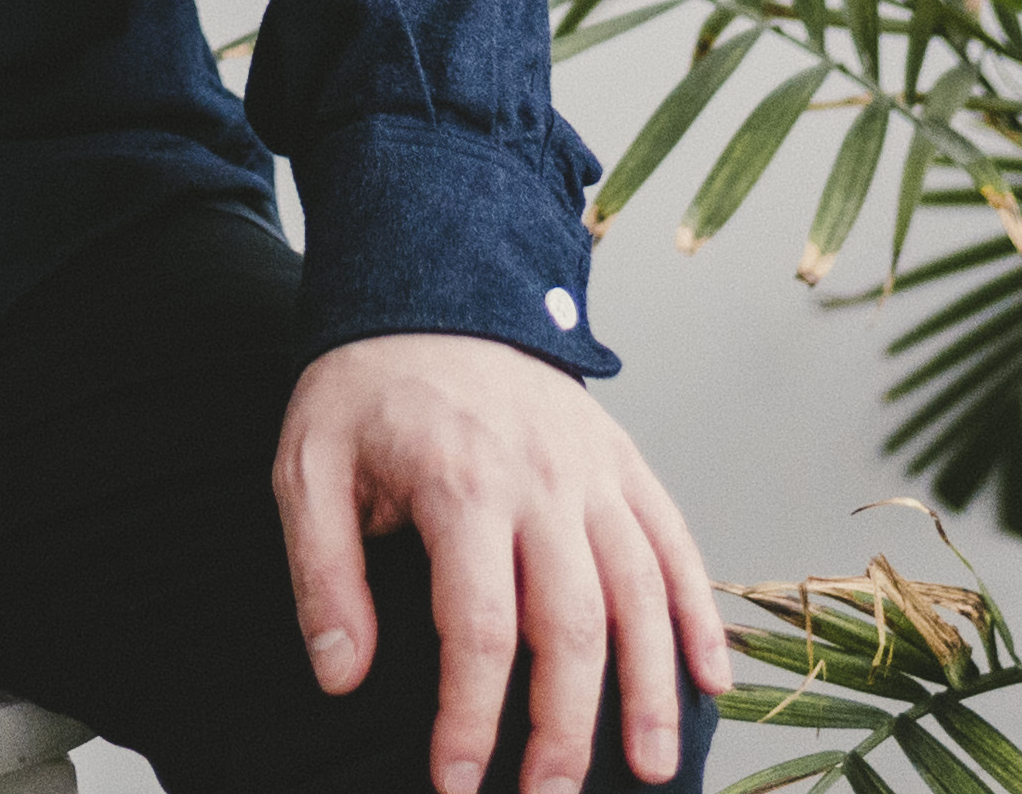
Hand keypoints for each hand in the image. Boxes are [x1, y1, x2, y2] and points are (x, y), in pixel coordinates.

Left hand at [274, 332, 730, 793]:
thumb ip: (322, 572)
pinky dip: (701, 613)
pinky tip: (714, 680)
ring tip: (652, 766)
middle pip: (573, 624)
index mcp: (462, 483)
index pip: (480, 628)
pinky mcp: (624, 462)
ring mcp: (594, 470)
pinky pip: (676, 543)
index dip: (471, 719)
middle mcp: (543, 480)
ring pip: (642, 590)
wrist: (432, 279)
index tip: (454, 785)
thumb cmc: (364, 387)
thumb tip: (340, 677)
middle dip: (567, 729)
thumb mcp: (307, 464)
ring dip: (653, 686)